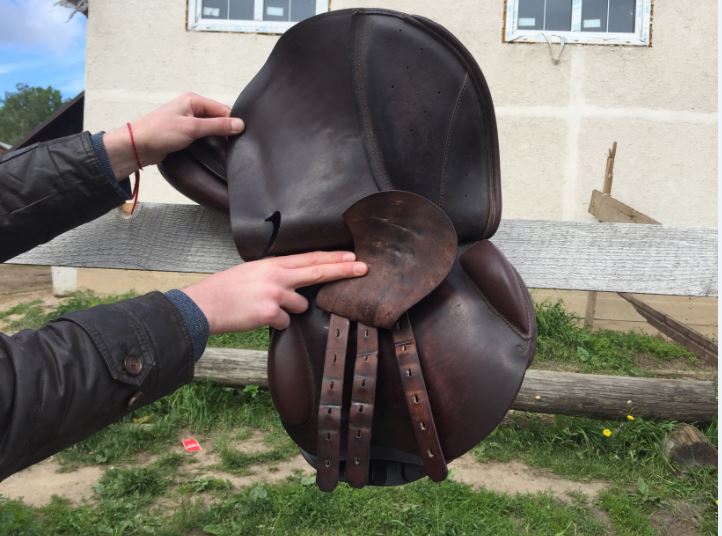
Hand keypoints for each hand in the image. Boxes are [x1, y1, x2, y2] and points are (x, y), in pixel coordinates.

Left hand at [103, 92, 243, 177]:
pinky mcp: (184, 132)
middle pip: (218, 118)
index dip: (231, 123)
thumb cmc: (159, 133)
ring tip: (222, 148)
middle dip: (224, 131)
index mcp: (193, 100)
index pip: (222, 109)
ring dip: (215, 137)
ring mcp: (188, 120)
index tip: (238, 137)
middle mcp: (191, 107)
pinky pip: (202, 135)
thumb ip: (217, 126)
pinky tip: (211, 150)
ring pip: (211, 128)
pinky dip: (208, 142)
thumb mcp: (192, 128)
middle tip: (231, 145)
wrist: (137, 146)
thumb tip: (240, 124)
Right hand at [183, 251, 367, 333]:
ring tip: (263, 307)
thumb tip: (295, 280)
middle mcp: (277, 275)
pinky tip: (256, 318)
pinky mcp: (270, 313)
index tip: (352, 256)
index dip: (333, 257)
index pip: (310, 258)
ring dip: (288, 310)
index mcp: (272, 264)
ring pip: (301, 306)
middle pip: (318, 271)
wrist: (204, 305)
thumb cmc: (226, 290)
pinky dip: (273, 323)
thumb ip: (275, 273)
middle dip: (343, 270)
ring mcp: (275, 294)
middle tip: (363, 268)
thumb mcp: (252, 272)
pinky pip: (284, 322)